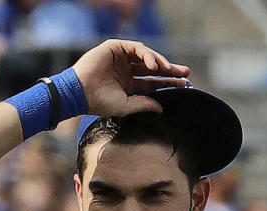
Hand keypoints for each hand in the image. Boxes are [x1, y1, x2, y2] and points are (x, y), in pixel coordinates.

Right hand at [72, 39, 190, 117]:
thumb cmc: (100, 103)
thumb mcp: (127, 106)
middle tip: (186, 73)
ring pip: (146, 56)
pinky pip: (135, 48)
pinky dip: (146, 54)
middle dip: (170, 69)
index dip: (169, 83)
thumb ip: (144, 104)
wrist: (81, 94)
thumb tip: (162, 108)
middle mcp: (127, 70)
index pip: (154, 82)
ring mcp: (121, 58)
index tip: (184, 85)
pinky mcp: (114, 48)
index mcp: (130, 84)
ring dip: (160, 61)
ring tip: (169, 70)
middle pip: (153, 68)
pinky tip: (153, 64)